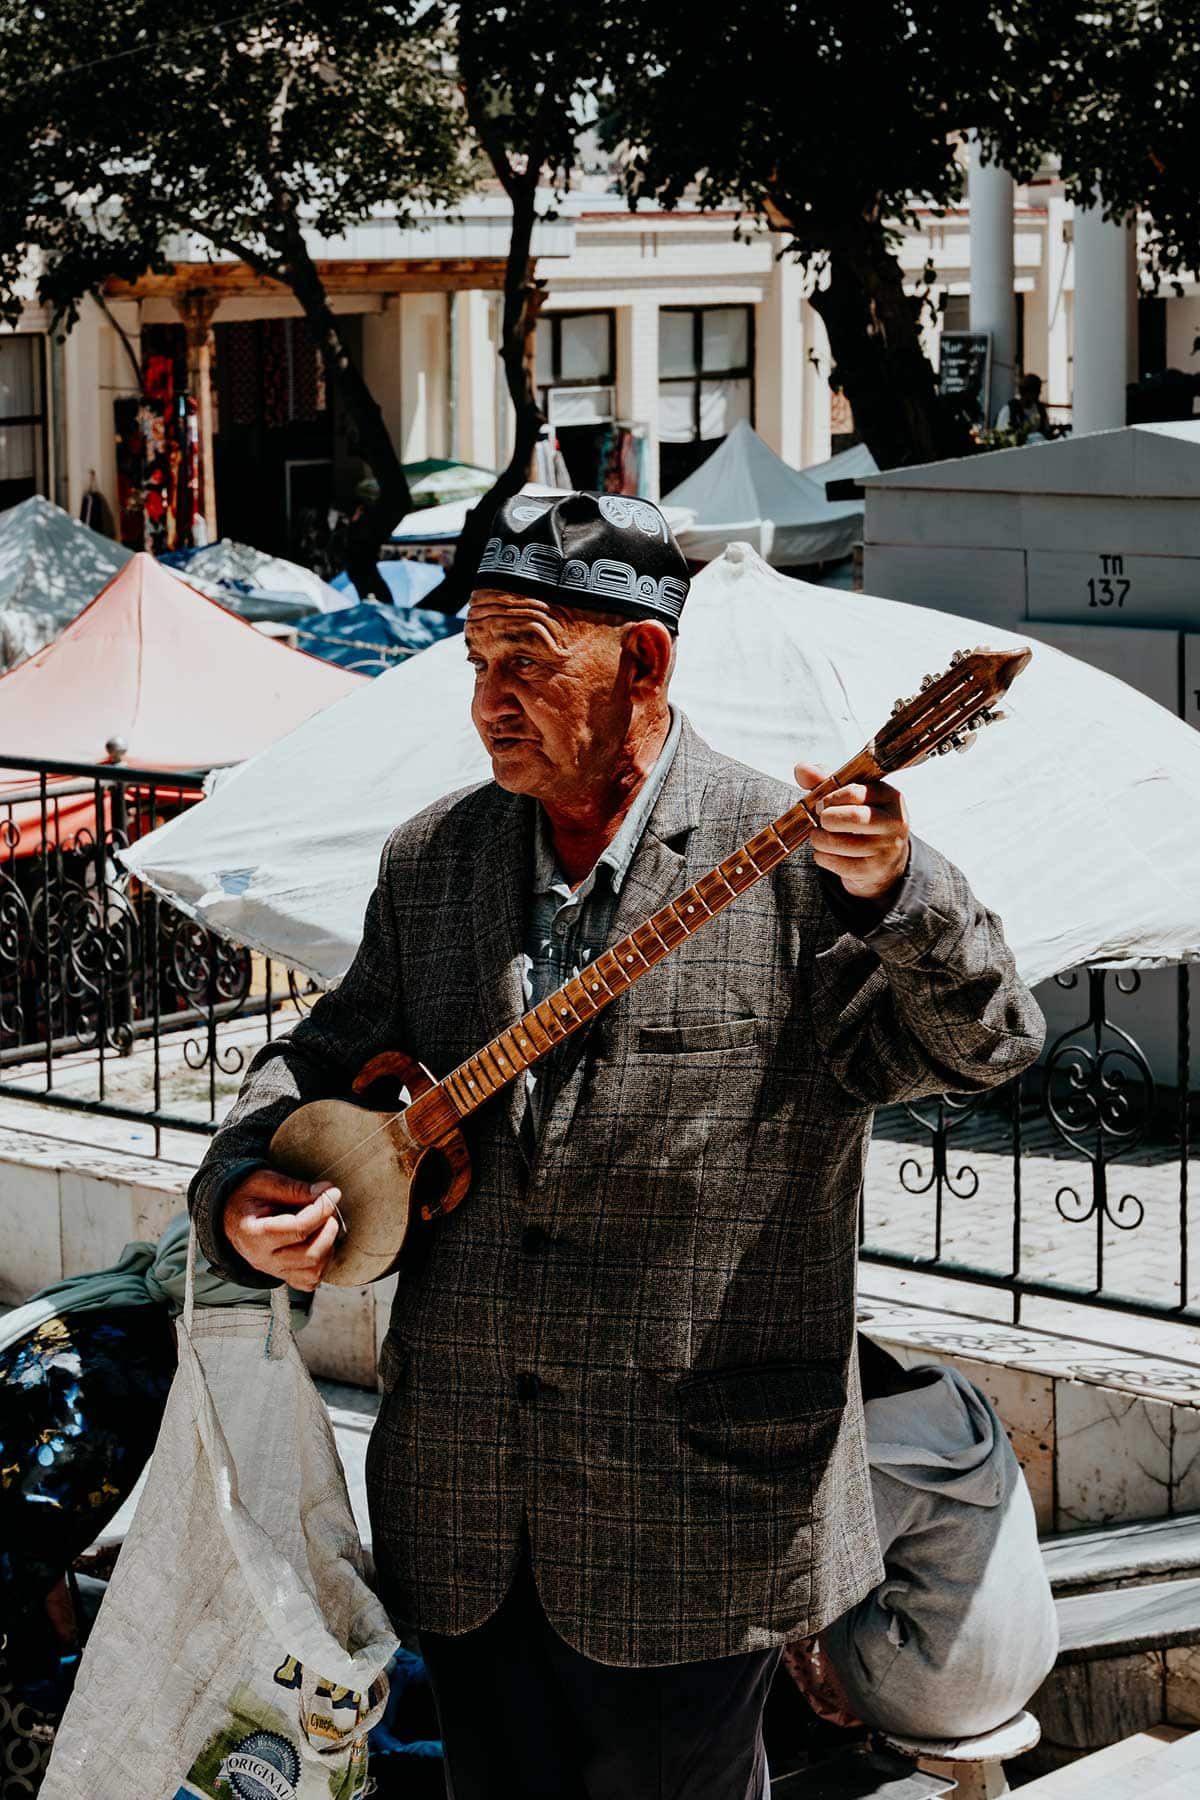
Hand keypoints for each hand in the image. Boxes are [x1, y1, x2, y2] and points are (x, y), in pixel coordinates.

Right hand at [223, 1168, 341, 1289]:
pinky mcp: (281, 1276)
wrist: (229, 1215)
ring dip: (328, 1248)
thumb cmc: (245, 1197)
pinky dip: (322, 1265)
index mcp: (254, 1233)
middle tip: (328, 1210)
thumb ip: (293, 1188)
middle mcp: (262, 1258)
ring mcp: (272, 1270)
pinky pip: (309, 1282)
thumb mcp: (264, 1182)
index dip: (321, 1210)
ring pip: (313, 1272)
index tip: (332, 1194)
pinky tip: (319, 1243)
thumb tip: (324, 1192)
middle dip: (327, 1230)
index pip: (298, 1229)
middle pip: (309, 1255)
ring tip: (323, 1226)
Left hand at [794, 762, 909, 902]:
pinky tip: (826, 852)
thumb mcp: (850, 796)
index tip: (821, 803)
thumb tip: (800, 768)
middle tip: (820, 820)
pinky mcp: (873, 870)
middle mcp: (894, 822)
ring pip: (839, 842)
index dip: (830, 797)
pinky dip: (822, 857)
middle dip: (826, 819)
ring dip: (819, 839)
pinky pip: (836, 863)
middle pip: (852, 817)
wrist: (886, 858)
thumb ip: (826, 780)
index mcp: (890, 796)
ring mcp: (886, 848)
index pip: (854, 792)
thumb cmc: (862, 819)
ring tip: (819, 836)